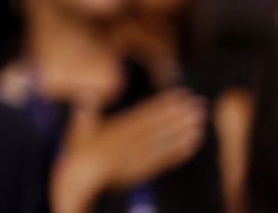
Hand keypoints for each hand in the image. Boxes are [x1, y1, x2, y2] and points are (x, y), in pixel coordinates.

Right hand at [50, 90, 206, 212]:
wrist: (79, 183)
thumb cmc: (77, 154)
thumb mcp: (77, 131)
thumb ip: (85, 113)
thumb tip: (89, 94)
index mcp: (112, 133)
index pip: (142, 116)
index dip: (161, 105)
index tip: (178, 95)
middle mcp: (125, 146)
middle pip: (156, 128)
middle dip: (178, 115)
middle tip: (198, 104)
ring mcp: (135, 160)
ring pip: (162, 144)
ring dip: (183, 132)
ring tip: (200, 121)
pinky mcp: (141, 172)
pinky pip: (163, 161)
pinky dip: (179, 152)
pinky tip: (192, 143)